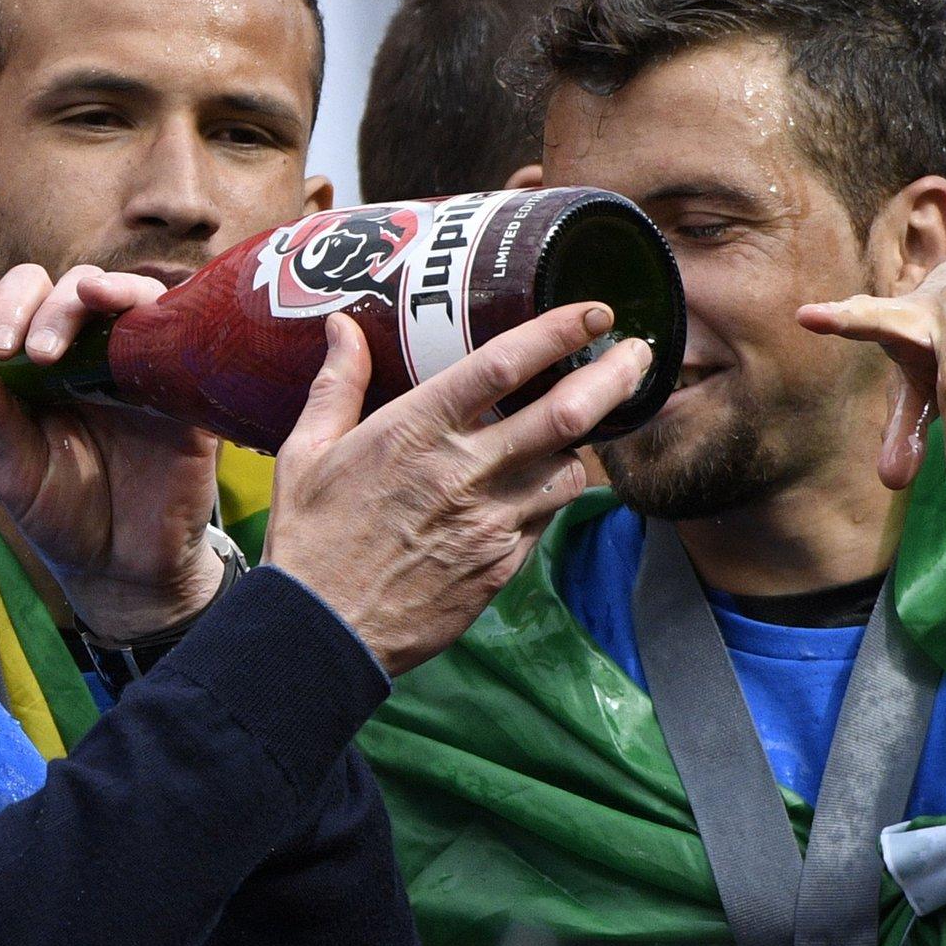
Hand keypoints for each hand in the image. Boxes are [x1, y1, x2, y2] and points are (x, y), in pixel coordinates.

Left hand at [0, 263, 222, 638]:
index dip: (8, 306)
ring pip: (129, 295)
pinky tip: (138, 316)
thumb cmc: (65, 518)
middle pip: (75, 288)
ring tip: (85, 303)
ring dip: (103, 291)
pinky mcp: (184, 386)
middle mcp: (92, 356)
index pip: (25, 305)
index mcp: (43, 369)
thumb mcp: (16, 472)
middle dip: (49, 304)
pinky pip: (180, 332)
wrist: (125, 568)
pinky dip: (158, 311)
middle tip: (34, 351)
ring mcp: (141, 366)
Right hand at [266, 304, 652, 675]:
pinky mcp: (501, 567)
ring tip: (582, 426)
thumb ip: (337, 385)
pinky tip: (539, 484)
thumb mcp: (306, 453)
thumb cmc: (309, 540)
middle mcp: (464, 472)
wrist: (321, 634)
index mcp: (415, 431)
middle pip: (565, 415)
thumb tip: (342, 327)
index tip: (593, 312)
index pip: (504, 365)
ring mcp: (490, 524)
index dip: (558, 332)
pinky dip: (551, 495)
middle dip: (614, 378)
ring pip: (568, 470)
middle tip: (639, 355)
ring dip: (581, 445)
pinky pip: (546, 519)